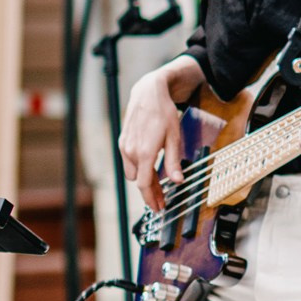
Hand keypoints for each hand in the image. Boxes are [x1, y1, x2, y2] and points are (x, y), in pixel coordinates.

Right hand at [118, 70, 186, 214]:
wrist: (148, 92)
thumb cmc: (164, 112)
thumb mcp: (174, 137)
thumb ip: (174, 161)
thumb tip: (178, 181)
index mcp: (145, 152)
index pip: (145, 184)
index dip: (152, 199)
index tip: (159, 207)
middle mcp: (131, 151)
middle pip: (139, 181)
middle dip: (150, 191)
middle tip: (162, 198)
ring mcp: (124, 146)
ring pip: (132, 173)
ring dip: (143, 179)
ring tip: (157, 183)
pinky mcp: (122, 141)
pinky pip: (128, 162)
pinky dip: (138, 168)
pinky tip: (149, 166)